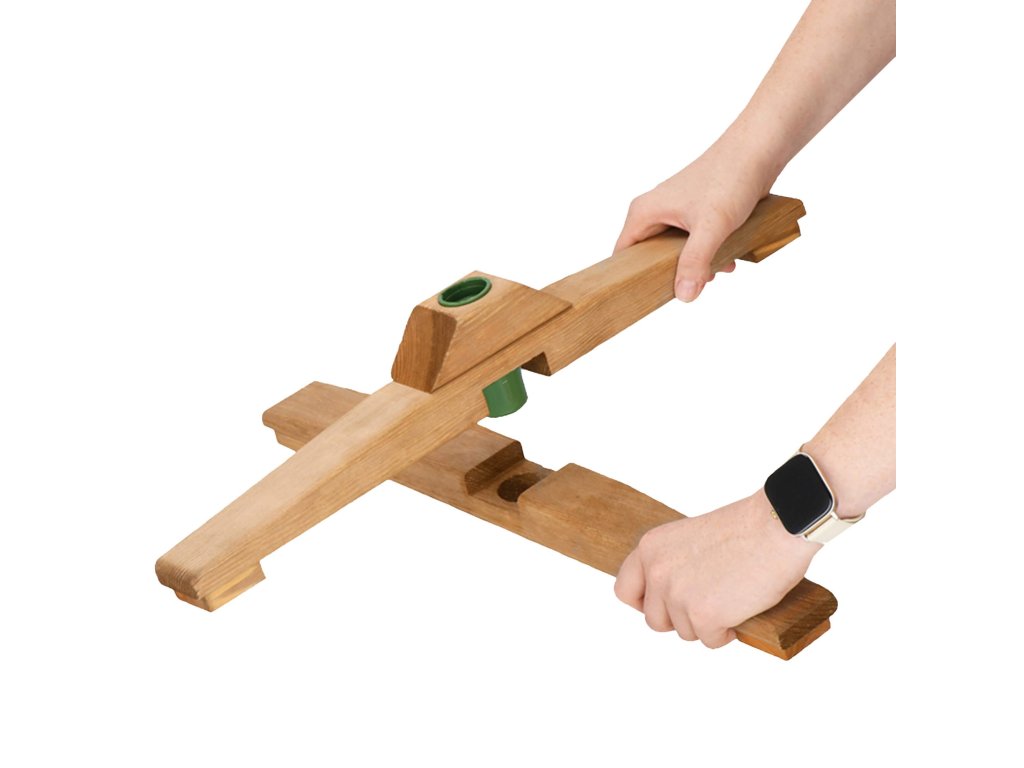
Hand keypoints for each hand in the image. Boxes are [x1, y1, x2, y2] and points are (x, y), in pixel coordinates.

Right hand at [613, 135, 777, 301]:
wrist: (758, 150)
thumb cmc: (730, 177)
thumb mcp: (711, 227)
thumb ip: (695, 262)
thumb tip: (684, 296)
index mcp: (644, 212)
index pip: (622, 256)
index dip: (629, 279)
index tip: (644, 298)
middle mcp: (654, 212)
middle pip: (649, 258)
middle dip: (671, 275)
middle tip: (692, 284)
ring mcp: (674, 213)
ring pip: (674, 252)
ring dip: (695, 266)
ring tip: (716, 270)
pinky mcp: (694, 214)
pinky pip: (691, 244)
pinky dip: (707, 254)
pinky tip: (727, 259)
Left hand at [614, 489, 818, 647]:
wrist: (776, 526)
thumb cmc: (745, 529)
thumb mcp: (690, 538)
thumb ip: (673, 564)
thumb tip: (671, 597)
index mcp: (650, 547)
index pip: (624, 590)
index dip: (644, 603)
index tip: (663, 606)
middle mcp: (657, 571)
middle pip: (655, 620)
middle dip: (681, 619)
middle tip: (708, 604)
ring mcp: (677, 595)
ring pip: (685, 633)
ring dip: (707, 625)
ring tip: (730, 599)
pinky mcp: (703, 615)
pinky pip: (711, 641)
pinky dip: (727, 632)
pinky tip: (741, 609)